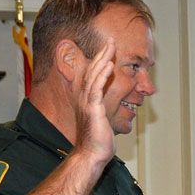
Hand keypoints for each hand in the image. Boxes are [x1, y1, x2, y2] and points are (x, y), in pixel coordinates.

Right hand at [73, 39, 116, 164]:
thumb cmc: (96, 139)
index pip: (90, 74)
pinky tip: (109, 65)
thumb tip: (107, 103)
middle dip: (101, 54)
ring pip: (94, 75)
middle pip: (91, 70)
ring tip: (111, 47)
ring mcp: (87, 102)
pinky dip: (102, 75)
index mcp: (85, 98)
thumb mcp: (100, 118)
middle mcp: (83, 97)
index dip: (98, 60)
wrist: (90, 154)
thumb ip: (101, 107)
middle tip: (110, 40)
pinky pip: (97, 88)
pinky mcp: (92, 108)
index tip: (107, 48)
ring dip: (103, 59)